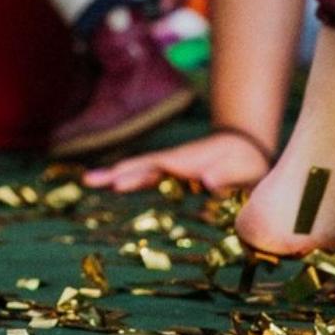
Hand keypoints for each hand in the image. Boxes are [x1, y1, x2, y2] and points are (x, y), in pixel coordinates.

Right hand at [83, 129, 271, 193]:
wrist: (246, 149)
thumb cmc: (246, 164)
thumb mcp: (243, 172)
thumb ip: (226, 176)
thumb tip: (207, 182)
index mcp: (186, 163)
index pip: (156, 168)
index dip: (137, 174)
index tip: (118, 182)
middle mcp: (172, 162)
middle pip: (138, 167)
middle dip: (114, 173)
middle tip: (88, 180)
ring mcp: (169, 167)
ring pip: (137, 170)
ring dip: (114, 174)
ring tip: (89, 181)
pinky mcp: (171, 173)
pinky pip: (145, 176)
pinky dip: (126, 178)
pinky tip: (113, 184)